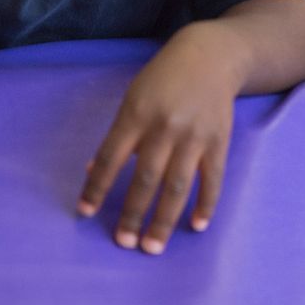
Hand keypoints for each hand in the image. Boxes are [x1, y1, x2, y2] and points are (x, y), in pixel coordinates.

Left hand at [77, 23, 238, 254]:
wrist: (211, 57)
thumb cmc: (163, 79)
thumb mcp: (133, 99)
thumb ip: (118, 136)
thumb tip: (95, 172)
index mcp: (137, 114)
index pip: (111, 158)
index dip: (97, 187)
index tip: (85, 212)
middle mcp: (165, 127)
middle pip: (145, 179)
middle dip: (133, 214)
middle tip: (123, 243)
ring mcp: (195, 135)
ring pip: (177, 185)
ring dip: (164, 220)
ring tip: (152, 247)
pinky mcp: (219, 140)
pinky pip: (212, 179)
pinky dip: (205, 204)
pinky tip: (196, 226)